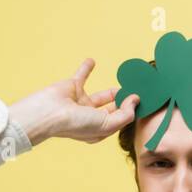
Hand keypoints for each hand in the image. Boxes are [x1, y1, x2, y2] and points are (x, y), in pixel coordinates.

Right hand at [8, 58, 139, 144]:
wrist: (49, 113)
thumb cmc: (76, 124)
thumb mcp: (107, 124)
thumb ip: (124, 115)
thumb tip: (135, 101)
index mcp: (98, 130)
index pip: (119, 121)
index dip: (130, 112)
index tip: (142, 101)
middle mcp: (90, 118)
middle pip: (112, 110)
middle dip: (124, 104)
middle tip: (137, 93)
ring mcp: (81, 103)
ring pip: (101, 96)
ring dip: (112, 91)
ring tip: (125, 85)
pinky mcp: (72, 87)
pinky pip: (81, 75)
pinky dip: (86, 68)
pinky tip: (92, 61)